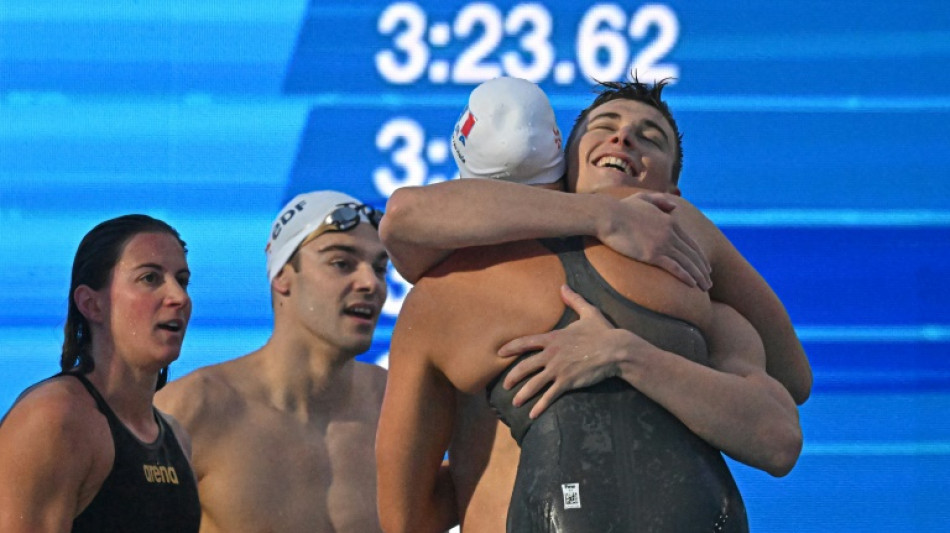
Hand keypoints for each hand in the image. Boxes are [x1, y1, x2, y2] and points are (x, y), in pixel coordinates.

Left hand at [497, 285, 633, 418]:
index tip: (500, 353)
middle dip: (512, 376)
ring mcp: (558, 369)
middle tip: (505, 385)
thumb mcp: (588, 312)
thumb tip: (563, 286)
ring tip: (515, 402)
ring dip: (522, 394)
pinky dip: (540, 406)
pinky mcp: (567, 382)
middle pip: (524, 366)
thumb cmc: (603, 331)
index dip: (511, 347)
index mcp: (553, 338)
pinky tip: (532, 414)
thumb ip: (573, 300)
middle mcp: (551, 354)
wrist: (616, 350)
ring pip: (534, 384)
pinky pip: (549, 396)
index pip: (526, 342)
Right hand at [599, 192, 711, 289]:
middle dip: (703, 270)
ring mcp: (663, 244)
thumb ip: (660, 200)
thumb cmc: (620, 208)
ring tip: (705, 288)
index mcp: (669, 221)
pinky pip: (675, 268)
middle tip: (709, 282)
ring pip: (687, 263)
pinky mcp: (652, 254)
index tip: (706, 268)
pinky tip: (692, 285)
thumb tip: (674, 206)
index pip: (691, 243)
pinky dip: (686, 276)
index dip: (700, 257)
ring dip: (698, 277)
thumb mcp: (643, 199)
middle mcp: (670, 233)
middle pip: (693, 254)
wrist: (607, 215)